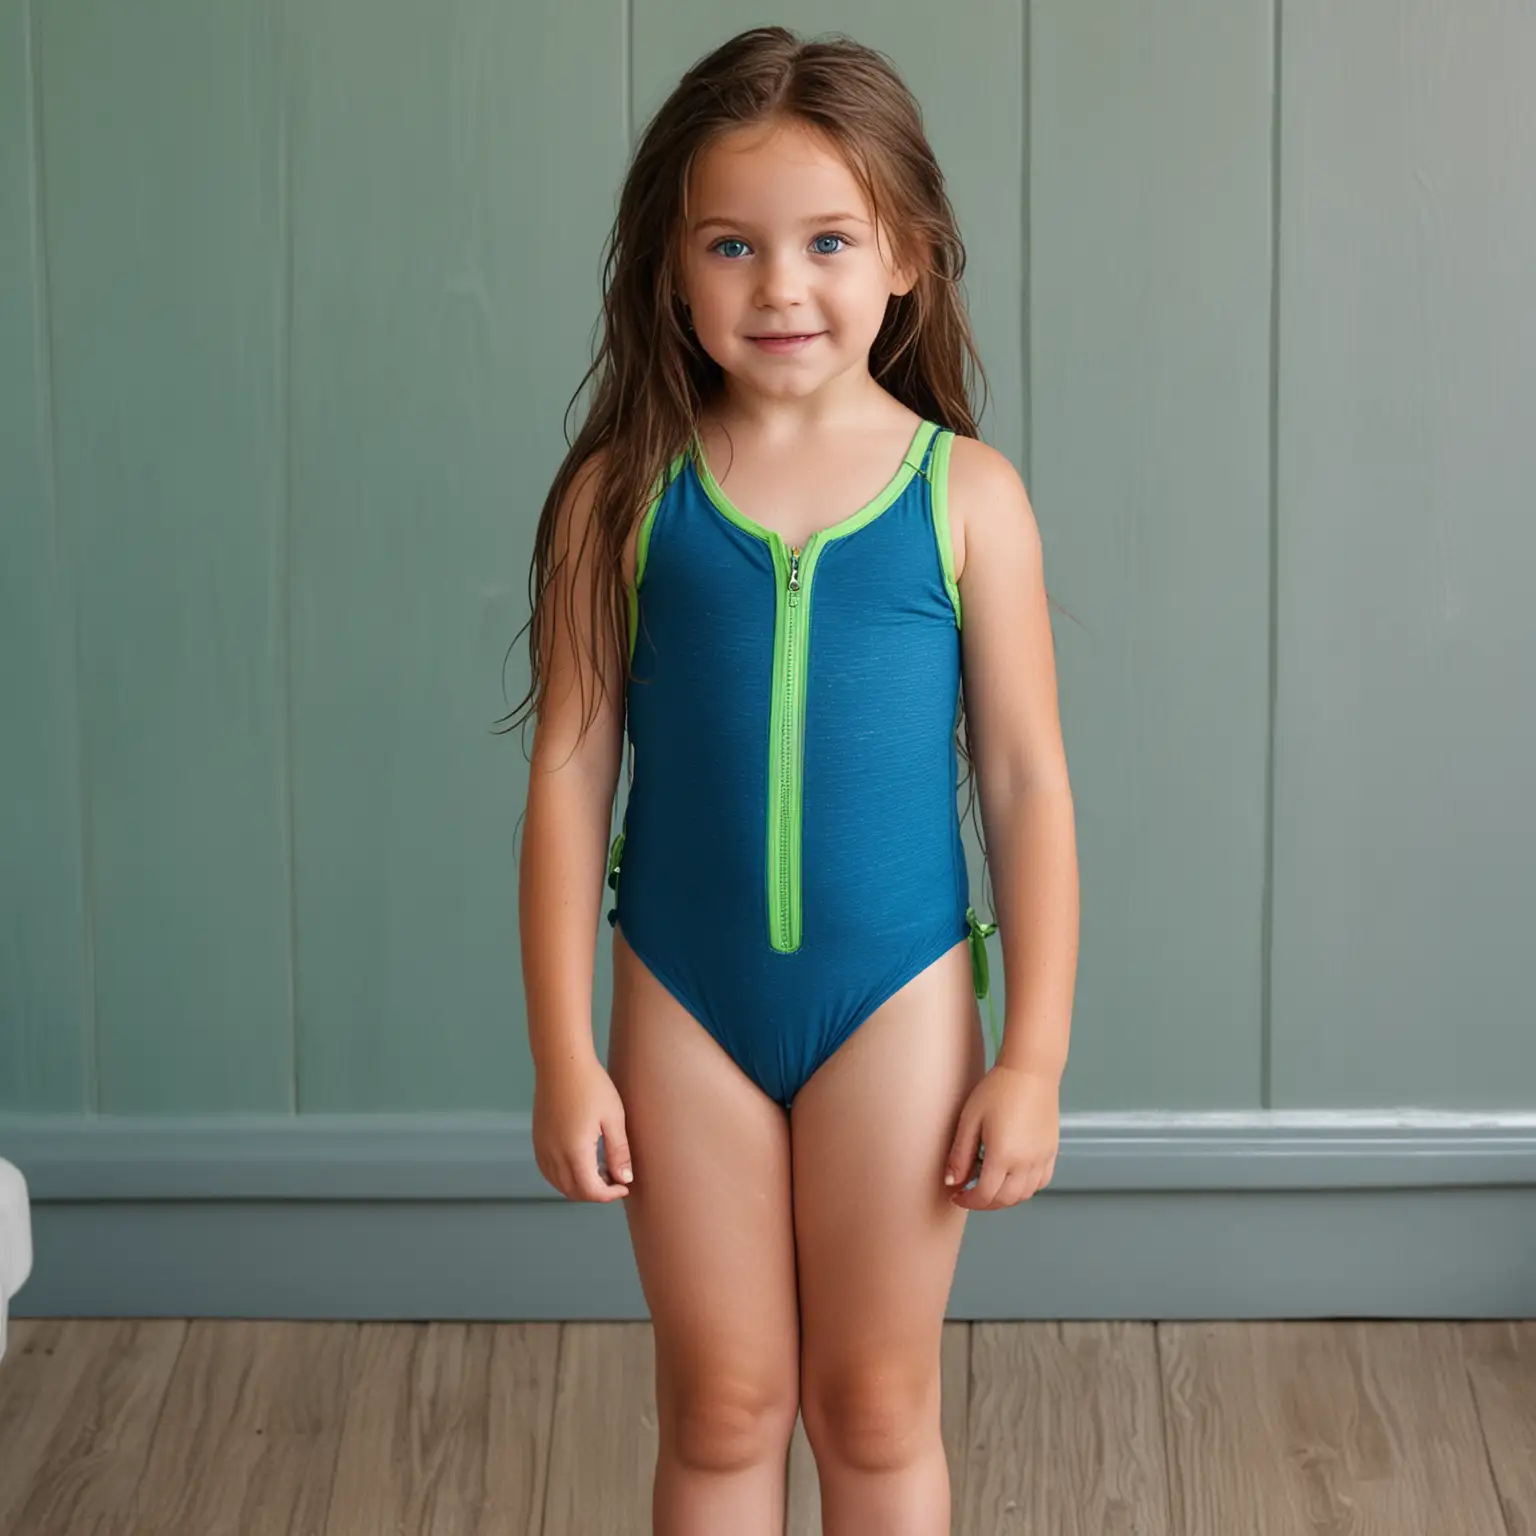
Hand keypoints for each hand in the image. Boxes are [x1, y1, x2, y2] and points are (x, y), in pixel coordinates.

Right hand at [532, 1055, 633, 1201]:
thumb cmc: (592, 1085)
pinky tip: (581, 1163)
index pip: (591, 1191)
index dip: (609, 1195)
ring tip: (601, 1171)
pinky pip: (548, 1171)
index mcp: (574, 1151)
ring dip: (580, 1186)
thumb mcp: (614, 1118)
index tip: (625, 1186)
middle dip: (596, 1193)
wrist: (562, 1063)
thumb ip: (619, 1152)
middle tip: (616, 1180)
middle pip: (574, 1192)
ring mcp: (542, 1147)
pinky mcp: (538, 1140)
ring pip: (559, 1184)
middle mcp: (554, 1154)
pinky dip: (564, 1177)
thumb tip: (625, 1179)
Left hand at [944, 1064, 1058, 1209]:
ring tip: (989, 1186)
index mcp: (1003, 1155)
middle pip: (1005, 1200)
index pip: (985, 1195)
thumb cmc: (997, 1090)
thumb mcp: (970, 1120)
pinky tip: (1012, 1178)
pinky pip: (1041, 1182)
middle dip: (984, 1203)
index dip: (968, 1201)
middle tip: (969, 1194)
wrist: (1030, 1071)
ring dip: (1005, 1198)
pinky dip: (1025, 1188)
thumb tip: (951, 1183)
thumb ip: (959, 1155)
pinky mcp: (1051, 1151)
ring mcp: (1042, 1158)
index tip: (956, 1195)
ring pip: (1025, 1195)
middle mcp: (1026, 1162)